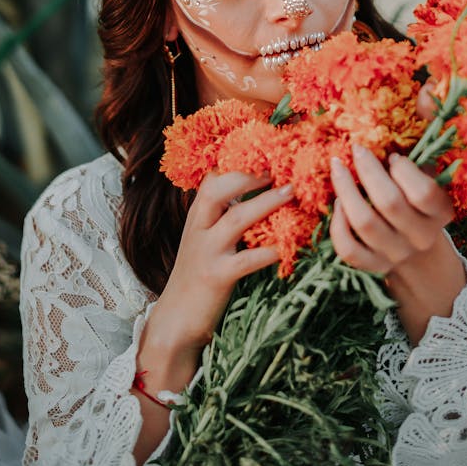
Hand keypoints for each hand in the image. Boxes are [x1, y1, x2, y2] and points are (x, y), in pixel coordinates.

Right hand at [144, 170, 292, 359]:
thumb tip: (260, 192)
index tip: (262, 145)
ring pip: (236, 218)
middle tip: (278, 163)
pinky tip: (289, 246)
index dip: (234, 159)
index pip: (211, 176)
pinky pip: (247, 260)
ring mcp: (206, 252)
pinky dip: (270, 250)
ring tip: (291, 190)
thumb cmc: (197, 275)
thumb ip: (222, 215)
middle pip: (217, 188)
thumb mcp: (204, 238)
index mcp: (197, 215)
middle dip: (248, 173)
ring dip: (266, 202)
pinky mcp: (217, 277)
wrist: (175, 320)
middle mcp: (198, 228)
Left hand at [330, 146, 464, 341]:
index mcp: (441, 213)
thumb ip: (427, 134)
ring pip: (365, 224)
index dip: (404, 171)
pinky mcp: (372, 266)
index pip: (424, 193)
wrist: (417, 251)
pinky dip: (338, 224)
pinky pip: (348, 248)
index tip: (393, 157)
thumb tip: (423, 97)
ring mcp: (395, 254)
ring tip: (337, 167)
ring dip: (346, 190)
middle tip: (356, 149)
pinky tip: (338, 203)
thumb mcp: (429, 172)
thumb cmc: (418, 199)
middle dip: (368, 171)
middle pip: (390, 203)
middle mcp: (421, 237)